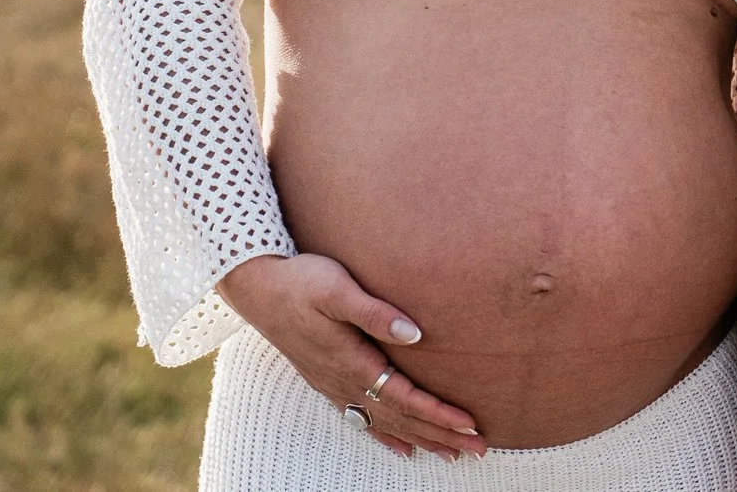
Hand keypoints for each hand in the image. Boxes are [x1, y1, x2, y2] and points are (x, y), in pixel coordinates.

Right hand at [217, 253, 482, 459]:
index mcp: (352, 362)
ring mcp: (335, 385)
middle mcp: (344, 382)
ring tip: (452, 454)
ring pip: (384, 424)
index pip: (404, 397)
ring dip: (421, 439)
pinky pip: (363, 419)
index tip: (469, 424)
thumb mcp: (338, 288)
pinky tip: (404, 449)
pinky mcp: (328, 381)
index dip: (437, 413)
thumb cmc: (302, 281)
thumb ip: (375, 312)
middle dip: (440, 434)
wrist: (258, 287)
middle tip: (478, 448)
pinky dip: (387, 437)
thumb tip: (415, 333)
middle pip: (400, 418)